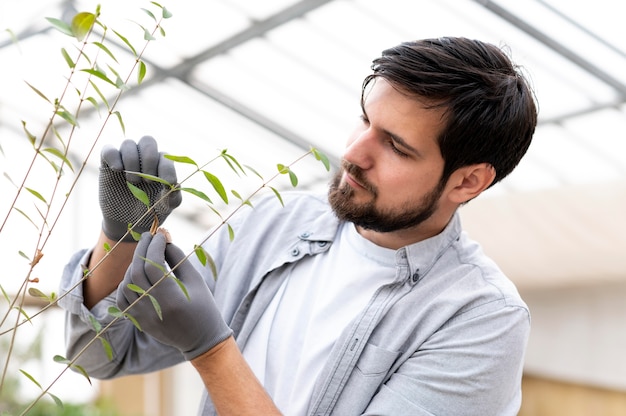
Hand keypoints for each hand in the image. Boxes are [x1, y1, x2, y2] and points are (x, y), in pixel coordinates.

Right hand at [99, 136, 181, 241]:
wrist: (127, 222)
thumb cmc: (150, 210)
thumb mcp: (166, 206)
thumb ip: (173, 196)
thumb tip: (175, 184)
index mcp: (161, 164)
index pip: (165, 156)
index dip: (166, 169)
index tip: (165, 184)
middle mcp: (143, 157)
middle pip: (147, 140)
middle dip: (149, 159)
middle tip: (148, 180)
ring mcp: (125, 159)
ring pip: (128, 143)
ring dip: (132, 161)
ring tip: (133, 182)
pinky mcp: (108, 164)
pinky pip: (108, 150)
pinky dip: (113, 157)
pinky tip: (117, 170)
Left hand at [116, 232, 232, 359]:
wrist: (200, 339)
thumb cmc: (203, 307)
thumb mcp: (196, 281)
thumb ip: (178, 259)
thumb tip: (164, 240)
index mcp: (172, 298)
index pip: (153, 266)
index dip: (155, 246)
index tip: (161, 234)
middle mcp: (153, 308)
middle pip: (136, 272)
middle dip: (141, 250)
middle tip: (149, 236)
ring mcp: (143, 316)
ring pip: (126, 284)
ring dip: (134, 265)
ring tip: (146, 254)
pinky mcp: (138, 321)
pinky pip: (122, 299)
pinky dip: (125, 283)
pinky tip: (137, 274)